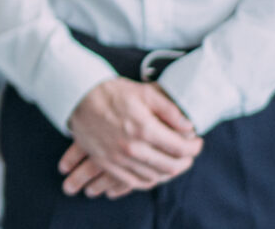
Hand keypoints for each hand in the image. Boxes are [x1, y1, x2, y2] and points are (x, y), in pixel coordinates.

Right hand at [61, 79, 201, 196]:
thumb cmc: (112, 92)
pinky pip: (133, 182)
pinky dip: (148, 180)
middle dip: (185, 162)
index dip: (194, 148)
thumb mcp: (144, 92)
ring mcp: (118, 158)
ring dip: (168, 172)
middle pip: (170, 166)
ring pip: (153, 176)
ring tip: (173, 162)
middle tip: (189, 154)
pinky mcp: (106, 163)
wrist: (77, 97)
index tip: (197, 143)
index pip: (180, 148)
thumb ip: (170, 110)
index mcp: (144, 128)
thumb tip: (190, 126)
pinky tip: (153, 172)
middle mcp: (132, 147)